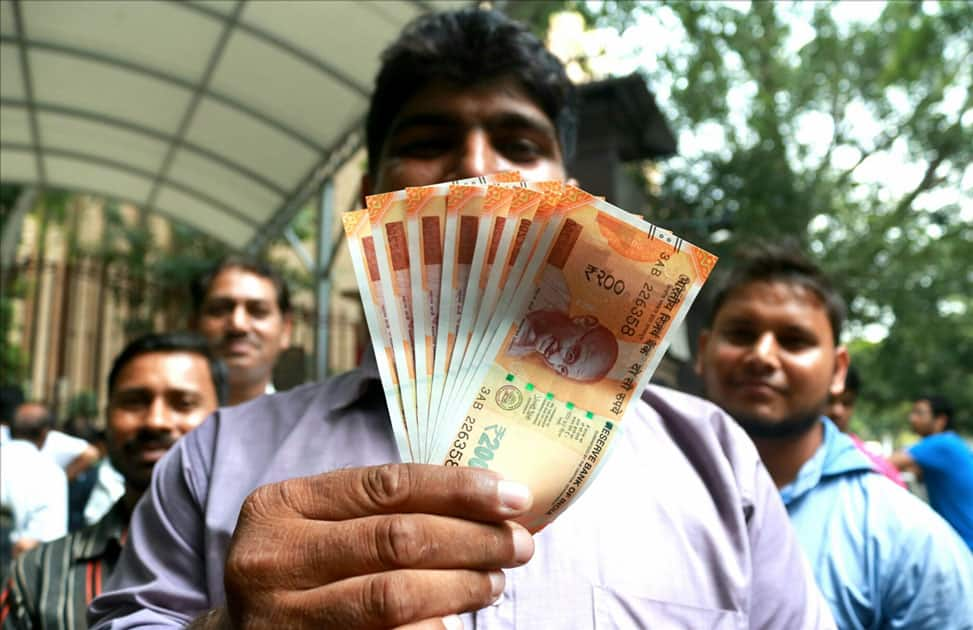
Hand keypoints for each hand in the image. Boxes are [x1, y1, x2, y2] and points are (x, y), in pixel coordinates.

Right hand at [223, 463, 533, 628]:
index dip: (457, 488)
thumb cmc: (300, 566)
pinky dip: (433, 628)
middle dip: (472, 539)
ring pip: (395, 595)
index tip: (512, 495)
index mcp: (281, 505)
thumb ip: (379, 507)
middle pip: (397, 539)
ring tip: (496, 579)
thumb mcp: (318, 522)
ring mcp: (282, 617)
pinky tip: (457, 620)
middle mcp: (273, 558)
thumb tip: (483, 501)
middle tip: (519, 543)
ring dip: (462, 586)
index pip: (387, 485)